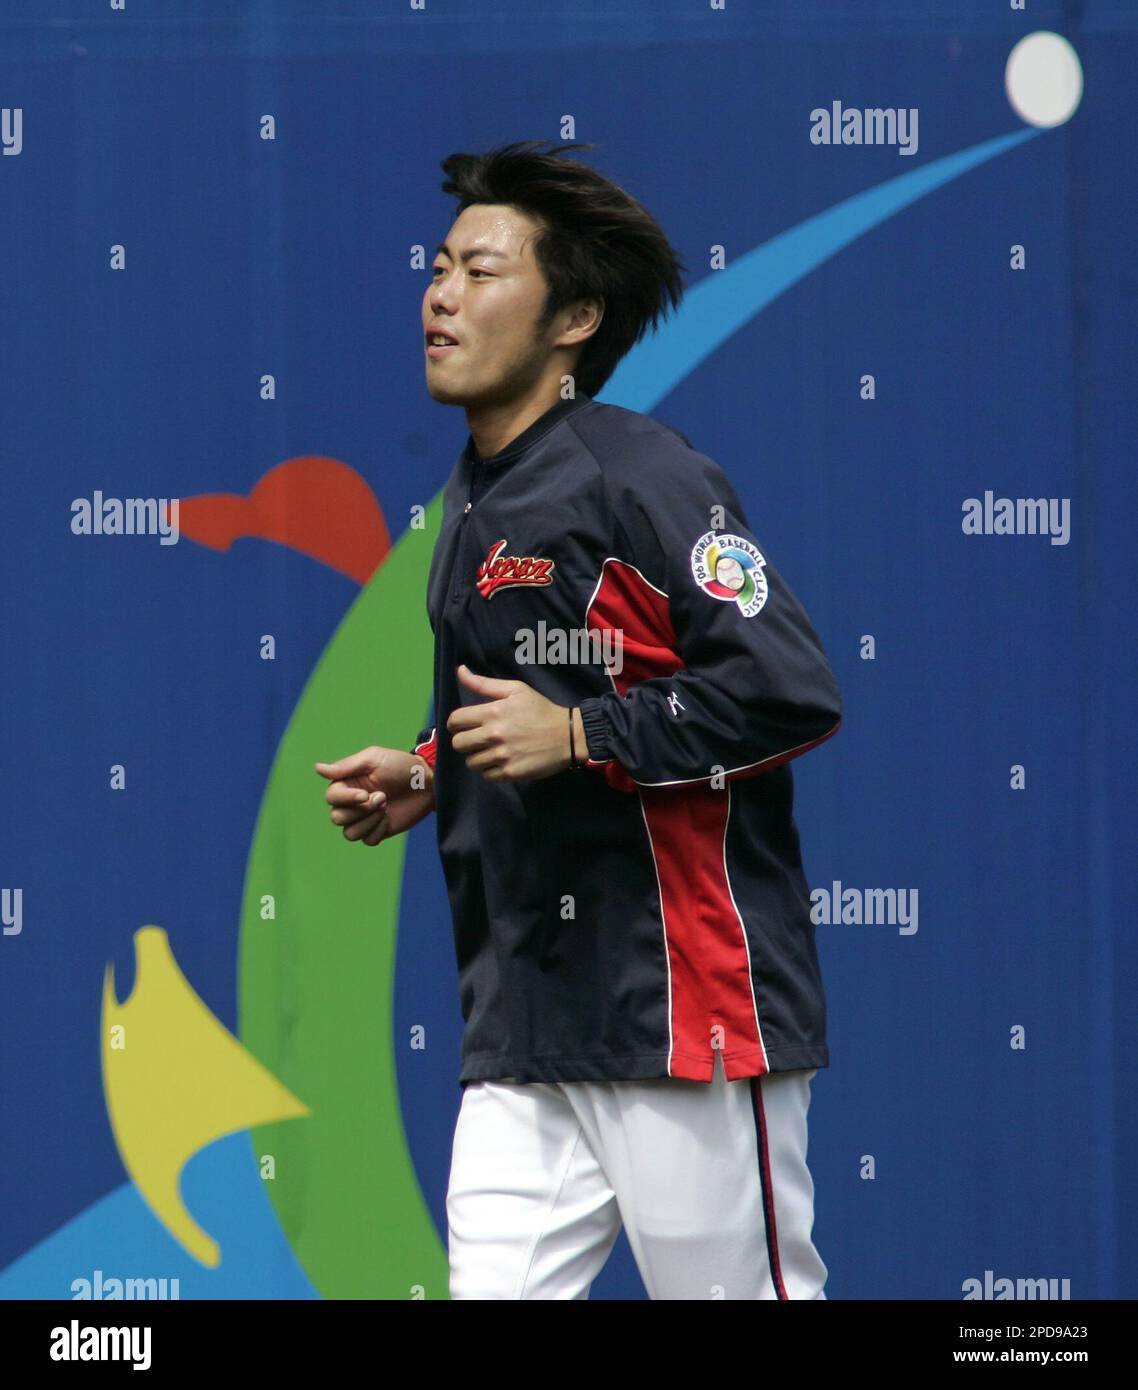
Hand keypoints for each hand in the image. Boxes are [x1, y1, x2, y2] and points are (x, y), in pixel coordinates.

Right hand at [314, 745, 434, 845]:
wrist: (428, 783)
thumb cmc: (401, 766)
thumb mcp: (374, 759)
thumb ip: (346, 766)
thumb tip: (317, 768)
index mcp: (347, 784)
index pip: (331, 798)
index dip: (346, 799)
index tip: (366, 794)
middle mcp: (352, 803)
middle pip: (337, 818)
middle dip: (360, 811)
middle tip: (383, 797)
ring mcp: (364, 818)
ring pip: (349, 833)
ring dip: (369, 821)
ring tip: (386, 806)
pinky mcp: (377, 831)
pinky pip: (367, 840)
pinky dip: (378, 830)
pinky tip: (389, 818)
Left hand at [447, 664, 578, 782]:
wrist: (568, 735)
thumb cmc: (540, 710)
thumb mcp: (515, 690)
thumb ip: (484, 683)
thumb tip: (460, 670)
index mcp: (492, 712)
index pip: (455, 721)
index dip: (454, 724)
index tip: (462, 726)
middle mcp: (493, 735)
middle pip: (458, 744)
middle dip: (464, 741)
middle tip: (477, 740)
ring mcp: (502, 756)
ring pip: (471, 762)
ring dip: (477, 757)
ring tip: (491, 751)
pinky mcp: (510, 772)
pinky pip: (486, 775)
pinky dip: (490, 770)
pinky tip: (501, 761)